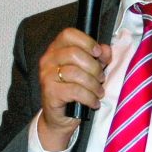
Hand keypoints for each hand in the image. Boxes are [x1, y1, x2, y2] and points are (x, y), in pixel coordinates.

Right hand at [37, 28, 111, 150]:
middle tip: (101, 79)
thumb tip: (105, 50)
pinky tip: (93, 102)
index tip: (98, 53)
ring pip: (76, 73)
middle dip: (94, 67)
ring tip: (99, 92)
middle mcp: (48, 60)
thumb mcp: (88, 71)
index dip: (87, 41)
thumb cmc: (74, 92)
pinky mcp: (50, 92)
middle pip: (74, 53)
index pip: (68, 34)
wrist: (59, 118)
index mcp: (56, 49)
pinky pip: (75, 91)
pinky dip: (89, 97)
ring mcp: (46, 76)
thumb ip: (98, 58)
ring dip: (93, 84)